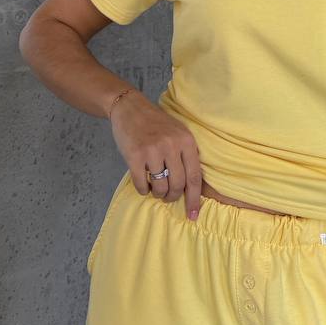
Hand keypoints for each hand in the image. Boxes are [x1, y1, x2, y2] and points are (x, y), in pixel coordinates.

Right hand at [108, 89, 203, 220]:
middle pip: (178, 185)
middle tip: (168, 197)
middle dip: (173, 196)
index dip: (194, 199)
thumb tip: (192, 187)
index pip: (195, 177)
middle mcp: (171, 146)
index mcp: (186, 141)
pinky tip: (143, 185)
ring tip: (155, 189)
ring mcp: (153, 151)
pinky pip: (141, 184)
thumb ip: (186, 155)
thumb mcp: (178, 133)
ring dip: (158, 193)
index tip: (193, 215)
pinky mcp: (135, 156)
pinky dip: (143, 189)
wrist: (130, 108)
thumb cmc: (156, 123)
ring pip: (160, 187)